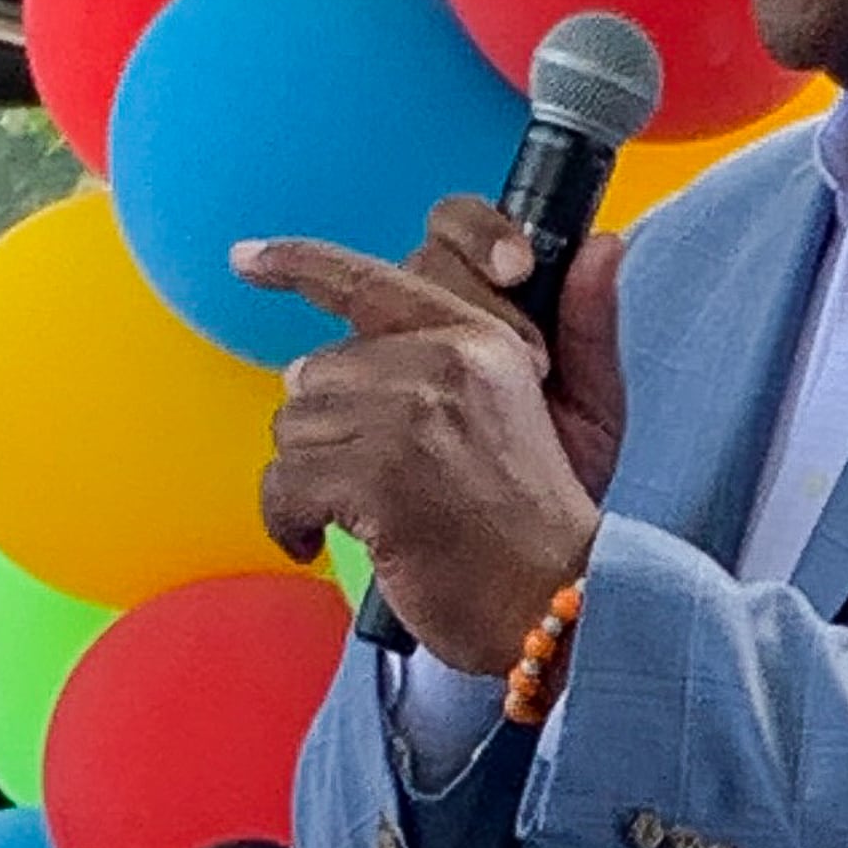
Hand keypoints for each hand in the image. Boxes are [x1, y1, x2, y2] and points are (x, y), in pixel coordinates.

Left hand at [238, 222, 619, 675]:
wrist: (563, 603)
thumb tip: (600, 244)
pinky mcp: (376, 477)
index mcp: (482, 339)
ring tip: (362, 515)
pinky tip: (319, 540)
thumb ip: (587, 323)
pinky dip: (288, 521)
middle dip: (330, 429)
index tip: (247, 258)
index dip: (300, 262)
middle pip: (317, 370)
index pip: (373, 280)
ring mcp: (408, 418)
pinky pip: (284, 483)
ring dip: (311, 479)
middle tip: (376, 479)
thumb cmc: (557, 519)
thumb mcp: (592, 411)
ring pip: (294, 426)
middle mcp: (443, 362)